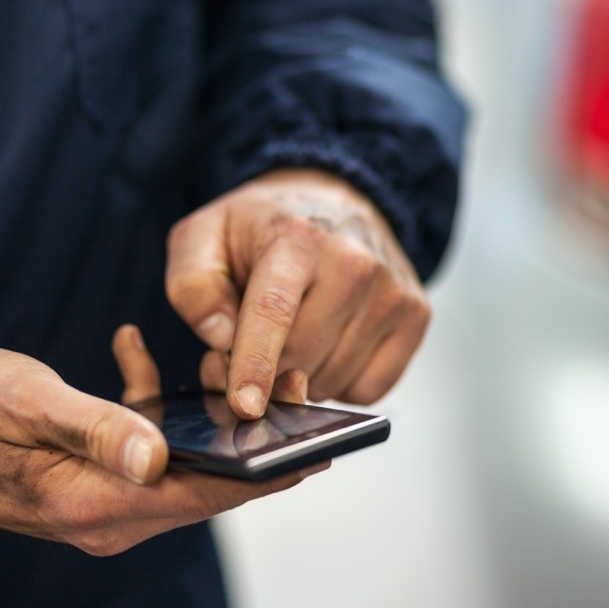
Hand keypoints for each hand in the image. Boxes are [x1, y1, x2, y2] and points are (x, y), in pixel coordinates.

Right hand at [0, 325, 311, 555]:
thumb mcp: (28, 406)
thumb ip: (97, 428)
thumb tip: (161, 455)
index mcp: (98, 504)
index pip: (207, 493)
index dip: (268, 472)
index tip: (322, 448)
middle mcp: (107, 513)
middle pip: (205, 482)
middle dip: (254, 439)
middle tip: (295, 385)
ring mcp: (99, 495)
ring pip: (181, 461)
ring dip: (207, 416)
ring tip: (234, 364)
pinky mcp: (90, 473)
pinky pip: (140, 442)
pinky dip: (148, 401)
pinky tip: (137, 351)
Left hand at [166, 168, 430, 417]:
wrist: (332, 201)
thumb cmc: (261, 230)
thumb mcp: (203, 237)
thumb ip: (193, 286)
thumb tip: (220, 338)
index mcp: (297, 238)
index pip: (274, 311)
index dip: (255, 363)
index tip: (245, 405)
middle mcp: (355, 262)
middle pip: (301, 358)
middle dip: (266, 371)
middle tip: (249, 349)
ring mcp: (392, 291)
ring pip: (333, 381)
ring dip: (303, 378)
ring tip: (294, 337)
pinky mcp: (416, 316)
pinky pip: (368, 389)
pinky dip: (341, 383)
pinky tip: (329, 344)